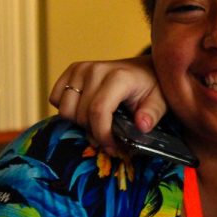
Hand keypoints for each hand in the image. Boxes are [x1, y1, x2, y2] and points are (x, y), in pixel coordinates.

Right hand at [49, 56, 166, 155]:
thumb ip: (152, 114)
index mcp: (118, 77)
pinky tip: (86, 111)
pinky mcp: (72, 69)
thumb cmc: (152, 87)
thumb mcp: (160, 102)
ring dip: (80, 123)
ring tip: (99, 124)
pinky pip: (56, 98)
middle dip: (94, 133)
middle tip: (110, 138)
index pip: (98, 111)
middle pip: (80, 114)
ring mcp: (81, 68)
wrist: (145, 68)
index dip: (102, 134)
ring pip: (65, 109)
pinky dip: (68, 110)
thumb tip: (142, 126)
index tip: (113, 147)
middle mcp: (96, 70)